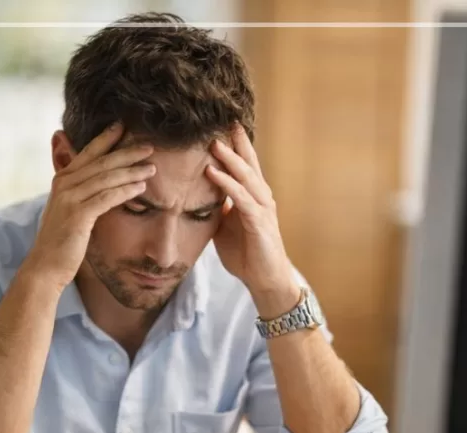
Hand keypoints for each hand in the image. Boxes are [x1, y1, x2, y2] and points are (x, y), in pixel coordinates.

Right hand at [26, 123, 154, 287]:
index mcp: (62, 179)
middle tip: (149, 146)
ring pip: (107, 178)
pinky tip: (141, 188)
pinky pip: (107, 197)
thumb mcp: (69, 210)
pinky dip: (126, 191)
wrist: (46, 266)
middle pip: (102, 162)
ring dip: (132, 171)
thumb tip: (99, 183)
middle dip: (127, 152)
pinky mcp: (78, 214)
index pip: (88, 152)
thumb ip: (81, 193)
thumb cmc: (61, 240)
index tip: (124, 126)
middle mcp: (64, 184)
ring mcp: (69, 198)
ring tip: (152, 168)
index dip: (106, 138)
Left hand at [206, 124, 299, 316]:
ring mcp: (262, 208)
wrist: (264, 279)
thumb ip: (219, 207)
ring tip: (214, 142)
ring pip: (246, 176)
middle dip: (235, 141)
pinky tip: (212, 173)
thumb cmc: (247, 253)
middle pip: (249, 162)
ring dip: (229, 158)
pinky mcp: (258, 223)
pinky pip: (241, 198)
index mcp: (254, 196)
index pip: (245, 164)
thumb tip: (202, 194)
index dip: (235, 144)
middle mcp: (261, 197)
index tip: (222, 124)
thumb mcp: (227, 225)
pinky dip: (226, 184)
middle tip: (222, 119)